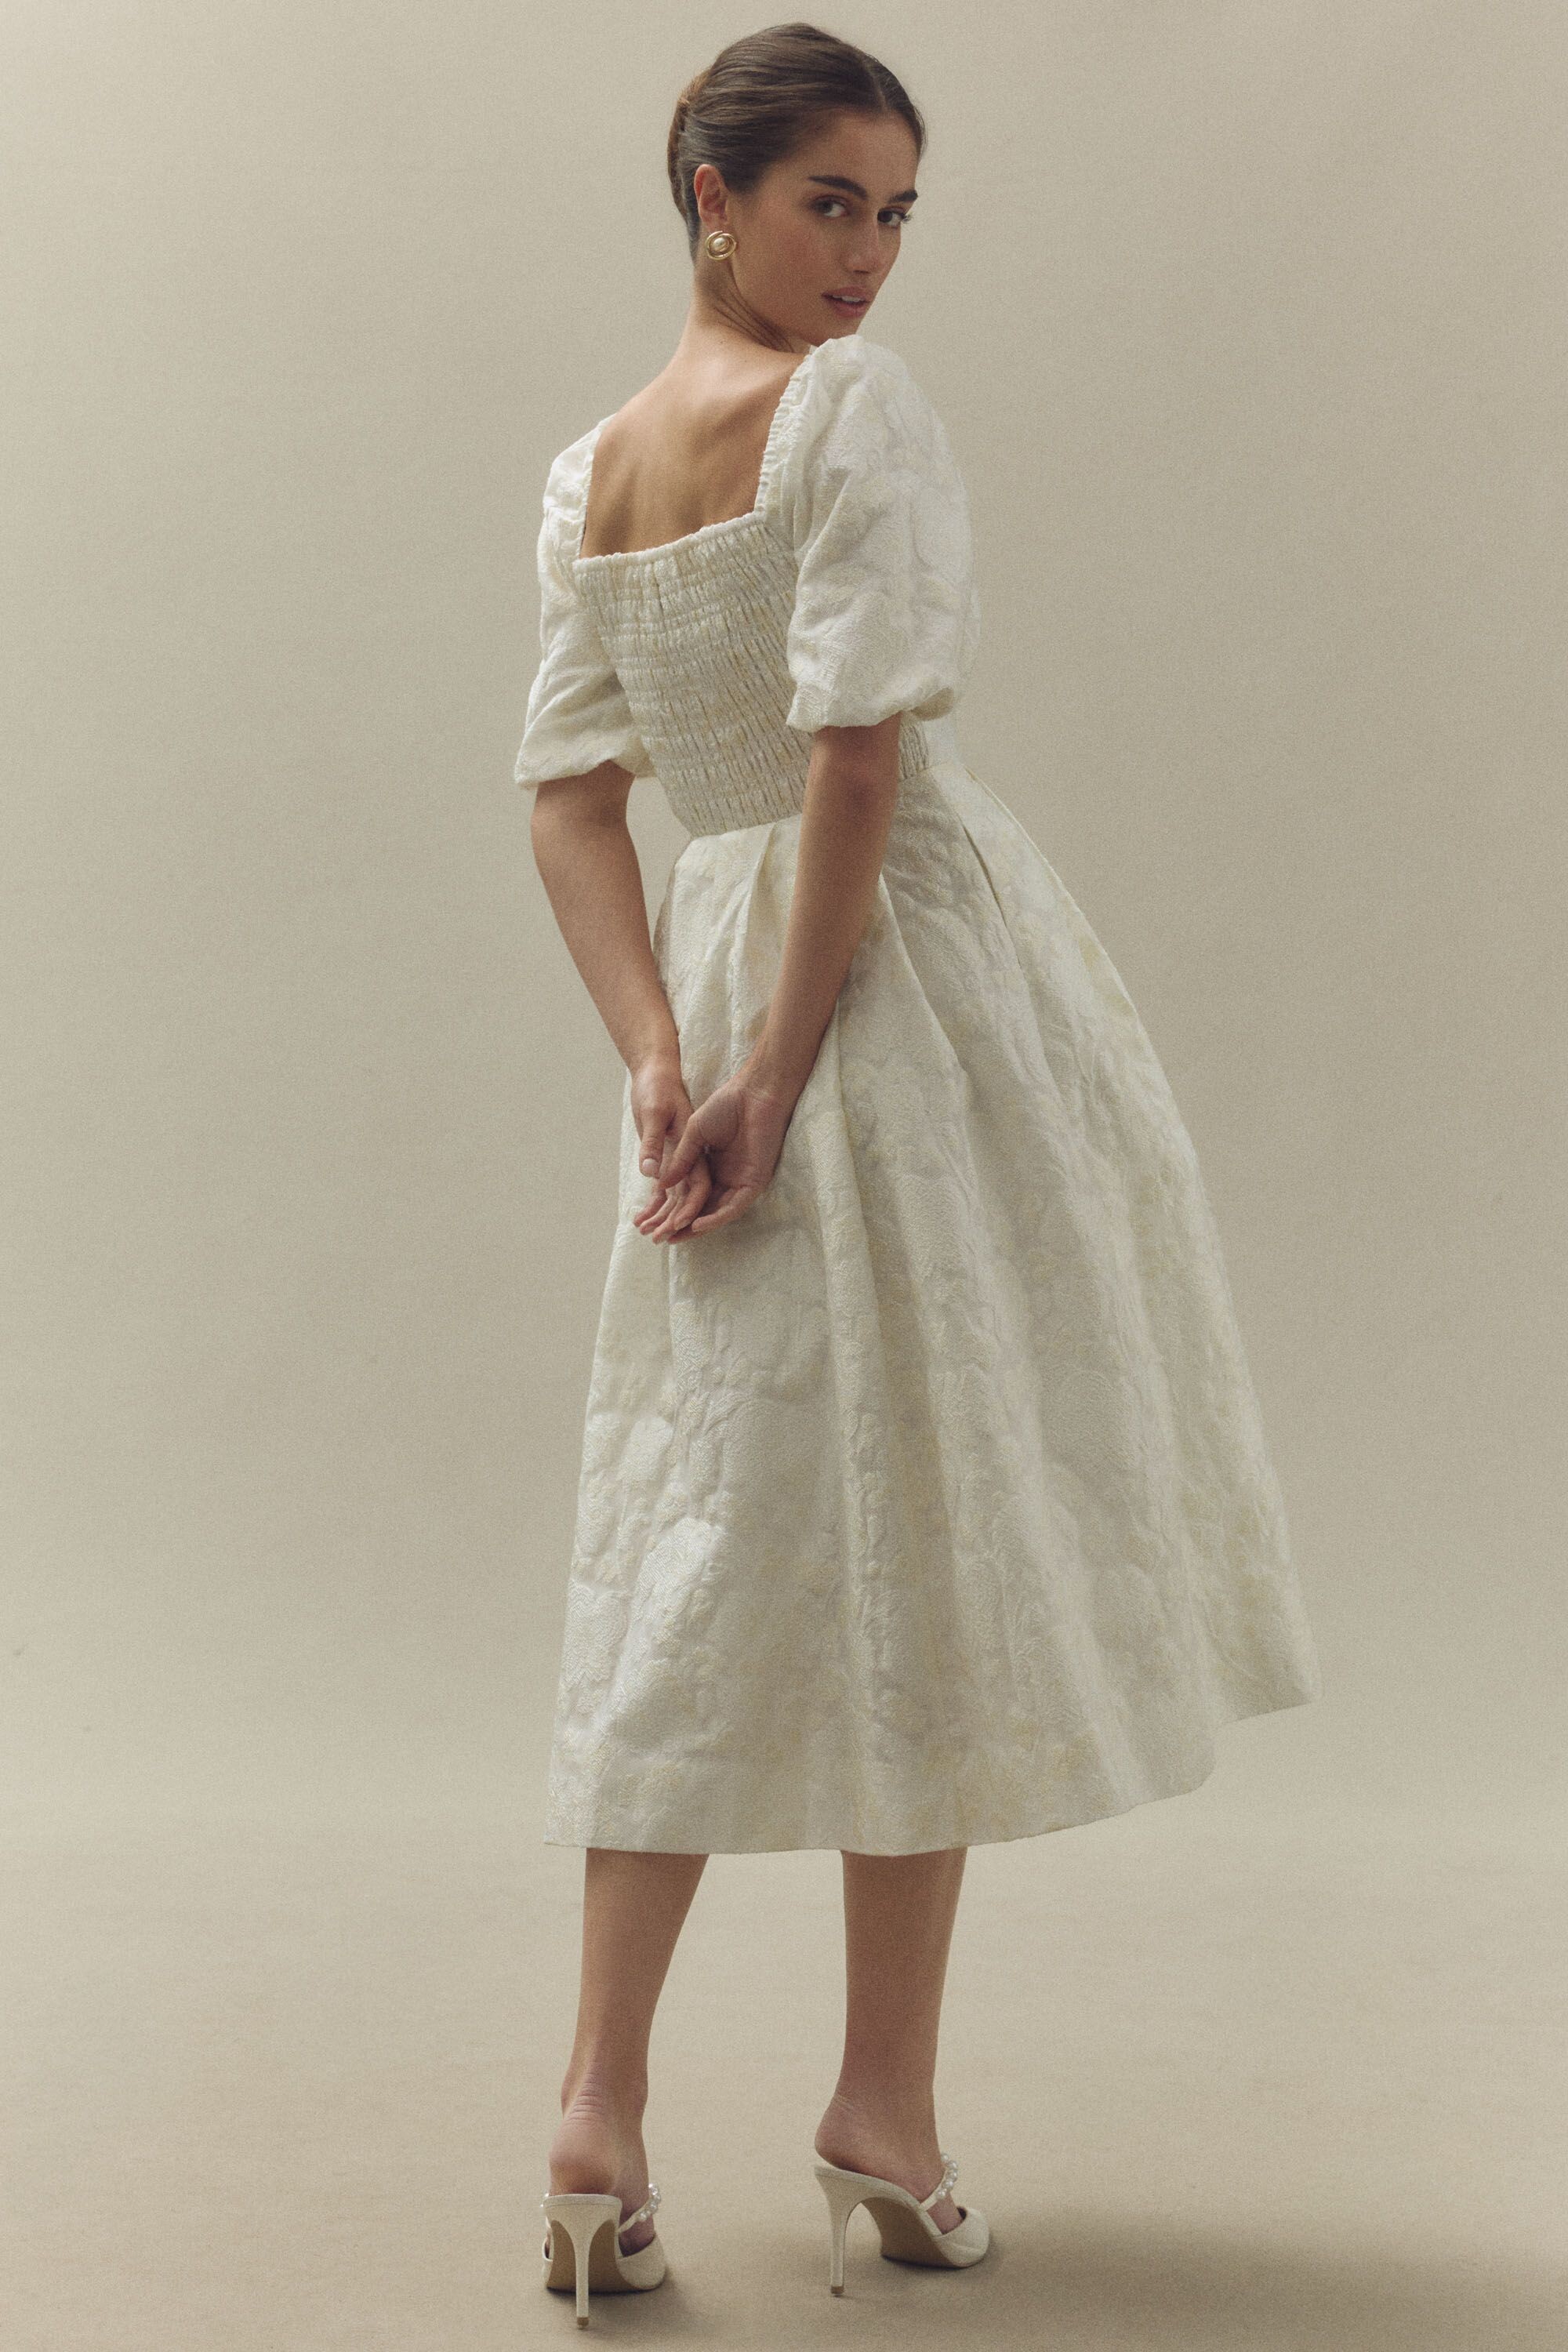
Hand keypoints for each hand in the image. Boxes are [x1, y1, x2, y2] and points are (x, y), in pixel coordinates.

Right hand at [640, 1053, 800, 1240]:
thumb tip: (660, 1185)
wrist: (752, 1093)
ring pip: (718, 1212)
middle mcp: (727, 1177)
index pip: (693, 1196)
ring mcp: (741, 1181)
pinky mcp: (755, 1181)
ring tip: (676, 1237)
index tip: (655, 1222)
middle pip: (704, 1209)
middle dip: (684, 1225)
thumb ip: (681, 1161)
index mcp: (713, 1167)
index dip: (675, 1208)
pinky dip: (717, 1217)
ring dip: (698, 1227)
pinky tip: (698, 1224)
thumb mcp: (693, 1135)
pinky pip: (735, 1206)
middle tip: (662, 1239)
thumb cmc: (725, 1106)